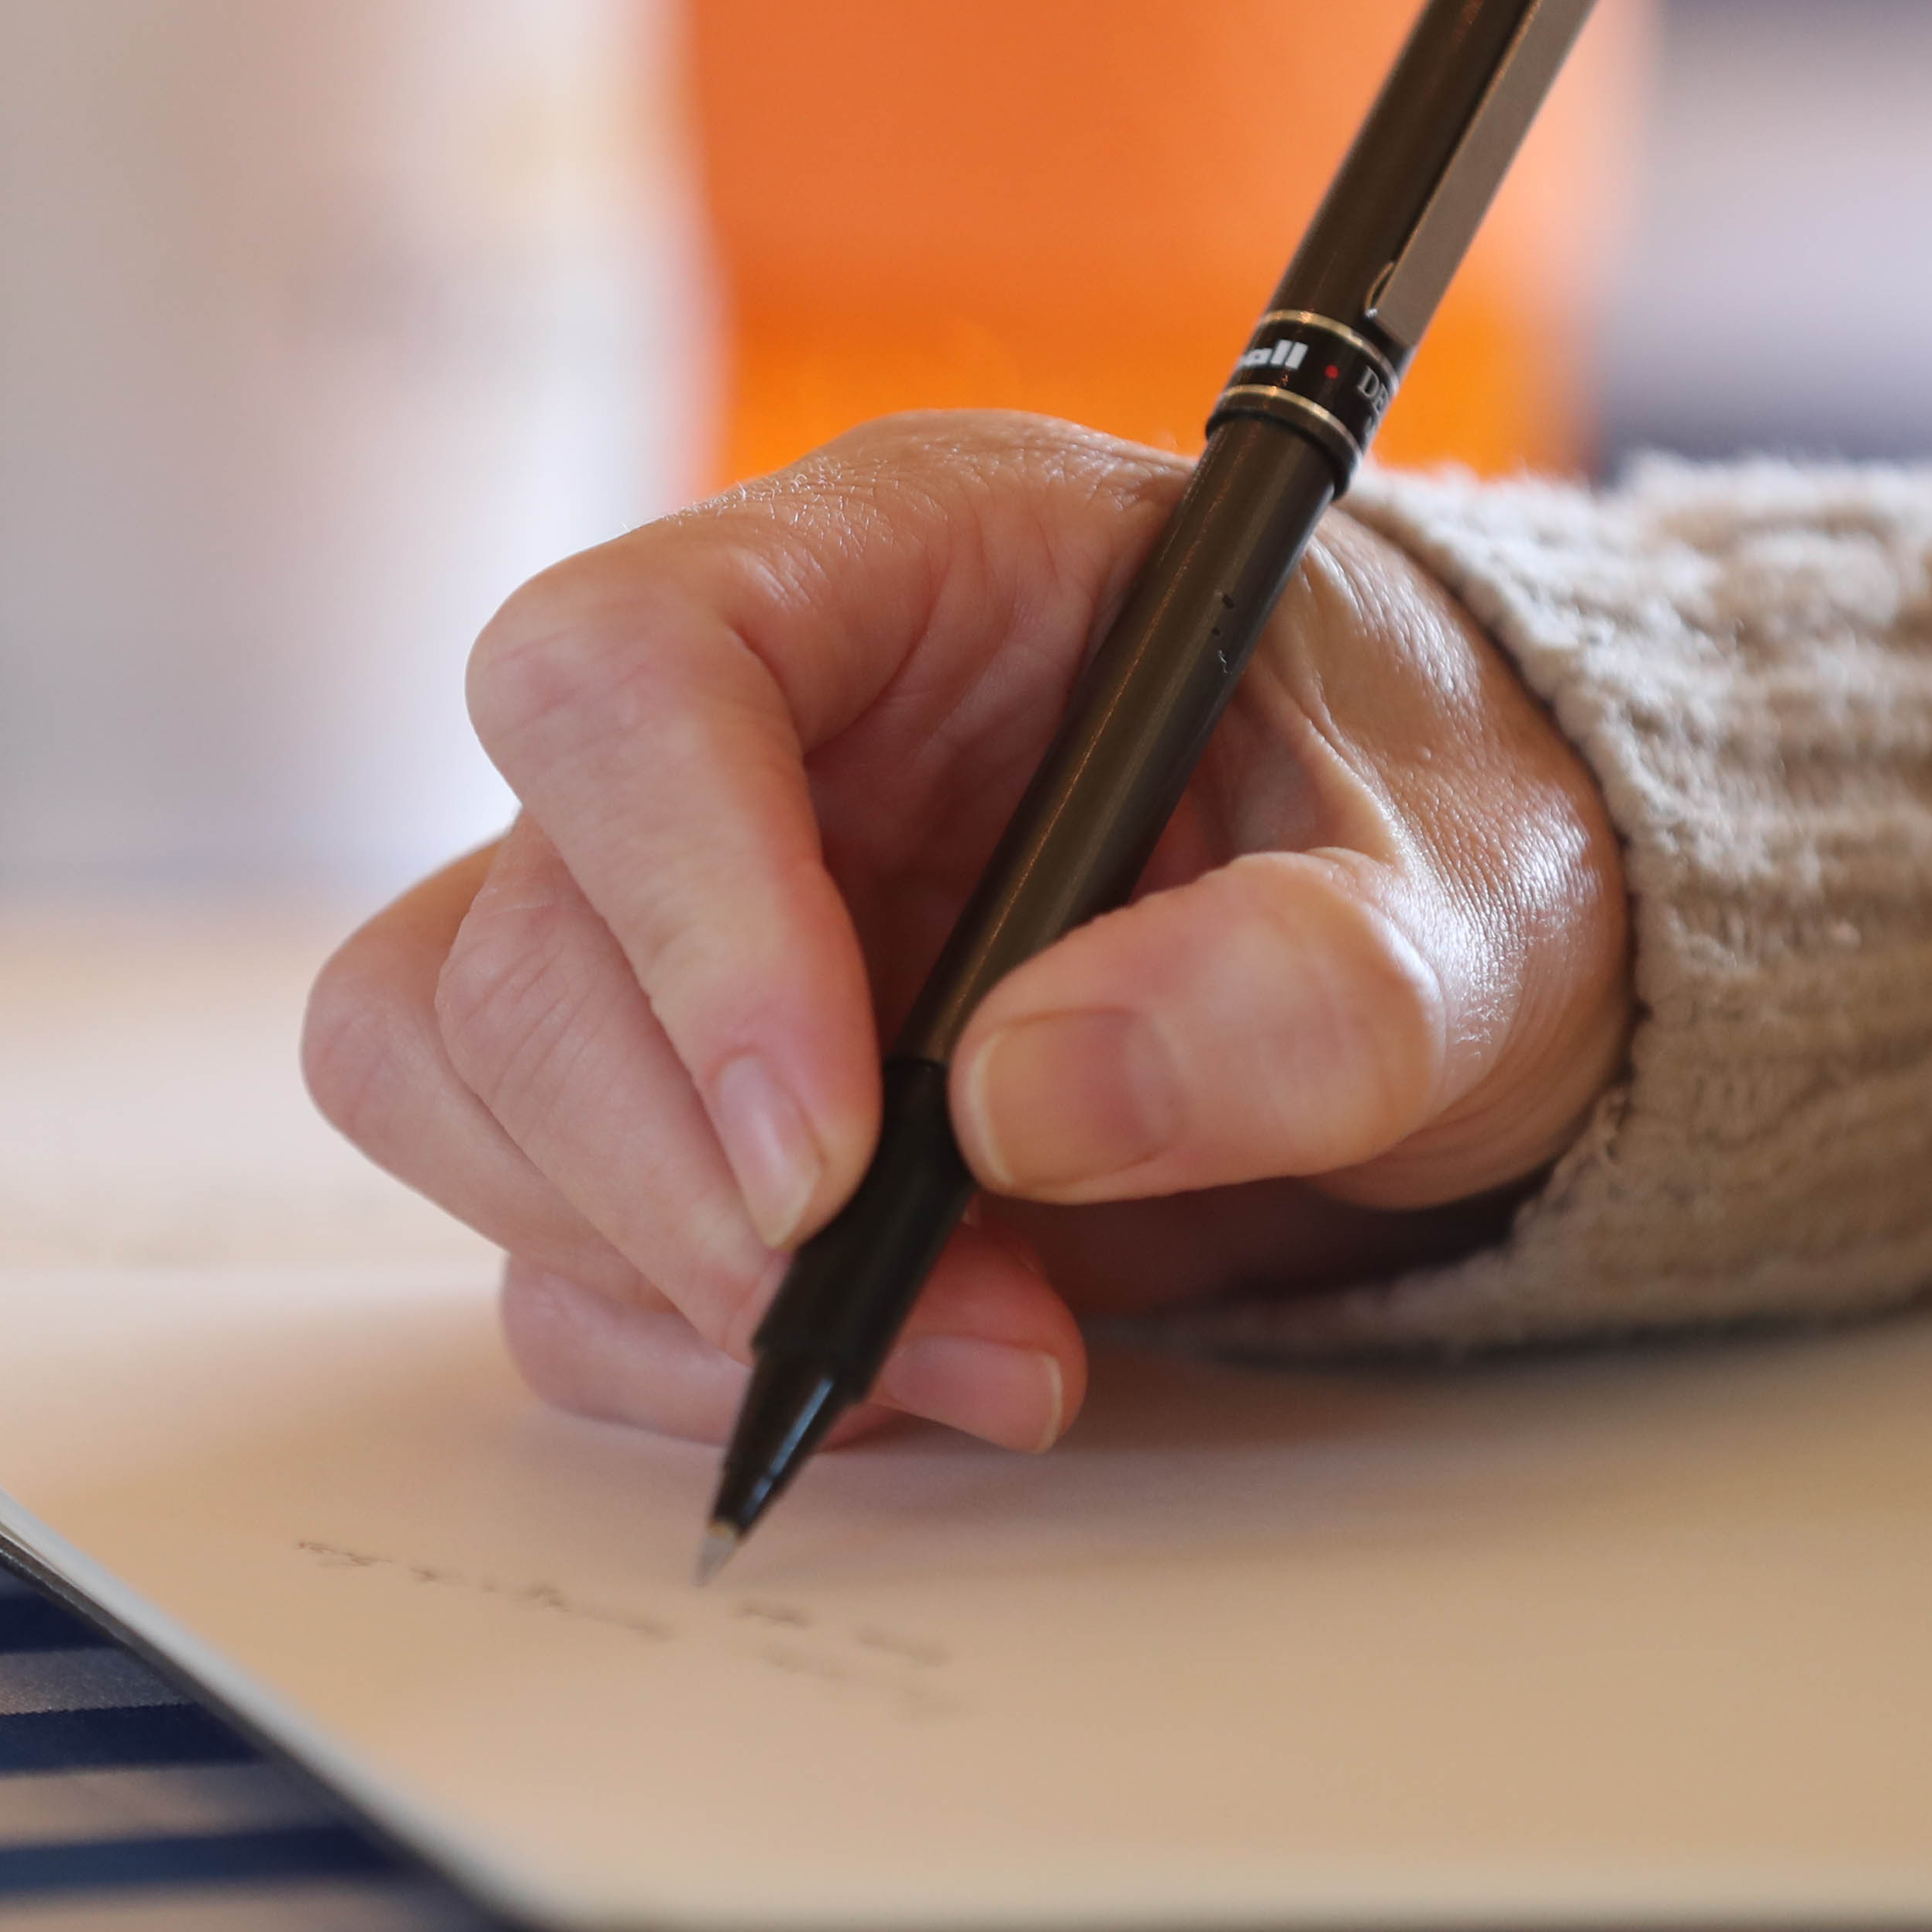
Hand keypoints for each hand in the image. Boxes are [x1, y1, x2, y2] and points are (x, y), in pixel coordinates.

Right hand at [305, 411, 1629, 1453]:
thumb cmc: (1438, 840)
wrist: (1440, 950)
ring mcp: (685, 914)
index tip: (827, 1149)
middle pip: (511, 932)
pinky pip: (550, 1242)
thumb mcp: (1472, 898)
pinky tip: (917, 1370)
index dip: (680, 902)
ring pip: (459, 1081)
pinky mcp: (686, 1092)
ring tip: (981, 1348)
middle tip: (919, 1301)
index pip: (637, 666)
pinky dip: (685, 1350)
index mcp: (907, 561)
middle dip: (680, 1177)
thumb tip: (1025, 1104)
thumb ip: (1308, 984)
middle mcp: (747, 728)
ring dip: (664, 1278)